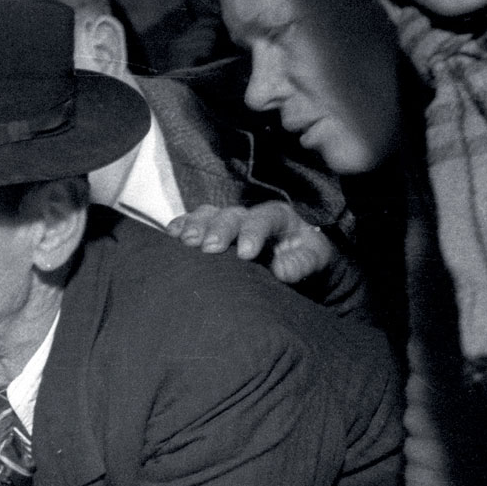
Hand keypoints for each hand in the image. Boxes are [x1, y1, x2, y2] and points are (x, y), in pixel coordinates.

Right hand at [166, 202, 335, 283]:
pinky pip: (193, 223)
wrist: (296, 259)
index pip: (263, 219)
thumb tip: (282, 270)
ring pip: (209, 215)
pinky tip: (171, 235)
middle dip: (218, 229)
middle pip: (231, 215)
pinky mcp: (212, 232)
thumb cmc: (306, 259)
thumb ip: (302, 264)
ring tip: (185, 241)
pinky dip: (182, 226)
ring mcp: (228, 222)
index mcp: (277, 218)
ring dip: (195, 226)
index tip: (245, 254)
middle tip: (208, 247)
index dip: (253, 233)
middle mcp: (249, 215)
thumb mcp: (314, 261)